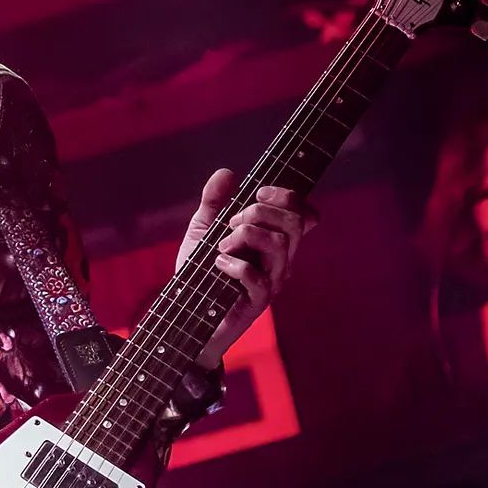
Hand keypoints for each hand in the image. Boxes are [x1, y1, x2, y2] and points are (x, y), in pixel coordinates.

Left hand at [177, 169, 316, 365]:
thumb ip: (213, 201)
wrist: (184, 314)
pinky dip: (236, 265)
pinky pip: (259, 278)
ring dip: (245, 236)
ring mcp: (272, 282)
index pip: (303, 214)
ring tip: (221, 246)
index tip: (258, 193)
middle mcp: (280, 261)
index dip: (287, 197)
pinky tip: (218, 264)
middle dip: (260, 212)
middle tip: (232, 223)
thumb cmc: (198, 274)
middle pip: (295, 223)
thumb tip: (227, 173)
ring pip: (280, 245)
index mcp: (273, 241)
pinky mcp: (258, 303)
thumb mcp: (201, 230)